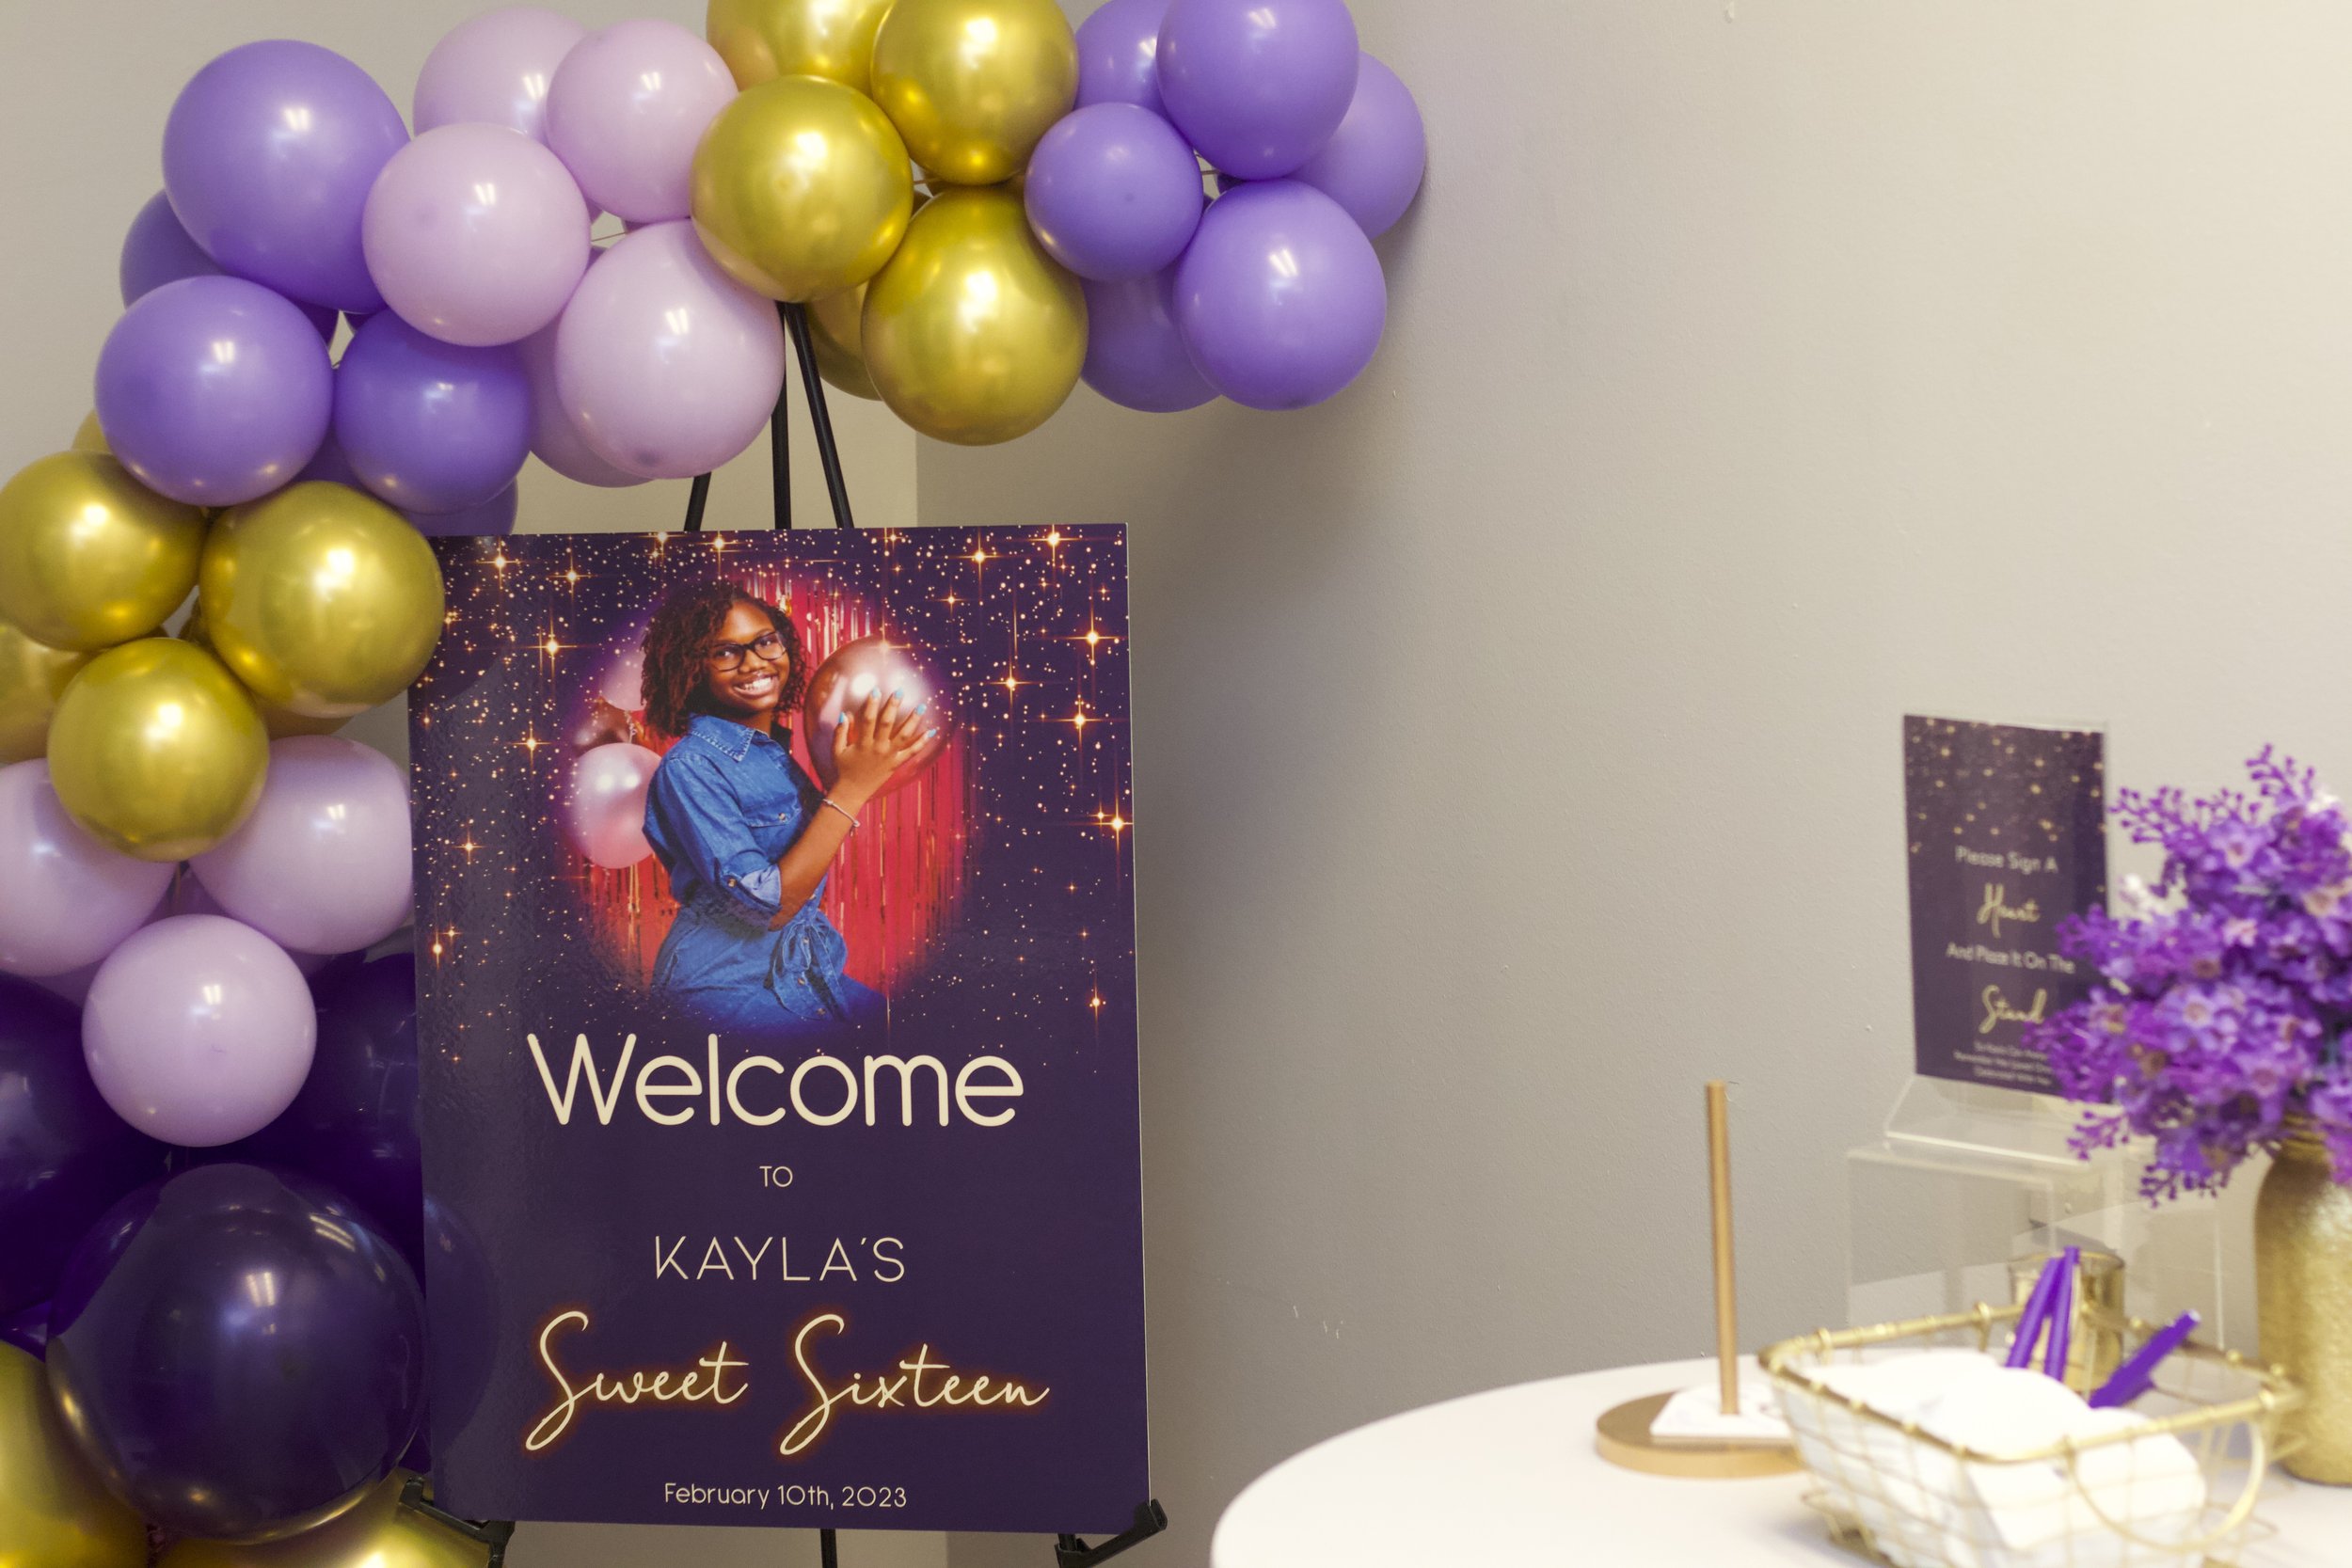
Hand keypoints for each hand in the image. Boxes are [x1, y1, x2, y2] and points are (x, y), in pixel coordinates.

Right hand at [828, 688, 933, 803]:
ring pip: (904, 735)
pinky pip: (912, 752)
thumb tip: (844, 714)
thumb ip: (840, 732)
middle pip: (887, 724)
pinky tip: (932, 731)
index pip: (868, 720)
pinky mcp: (896, 763)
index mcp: (863, 744)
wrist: (853, 791)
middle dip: (893, 706)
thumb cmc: (844, 768)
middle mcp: (878, 748)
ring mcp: (889, 756)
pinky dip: (922, 742)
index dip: (872, 704)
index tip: (876, 690)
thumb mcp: (837, 750)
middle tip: (900, 691)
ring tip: (922, 706)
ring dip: (914, 720)